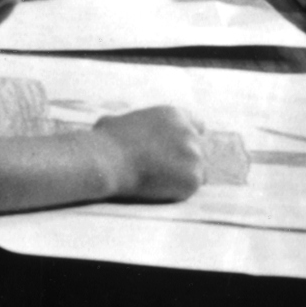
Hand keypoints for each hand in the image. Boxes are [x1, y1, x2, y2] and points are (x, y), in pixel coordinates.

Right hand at [93, 105, 208, 202]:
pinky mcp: (193, 178)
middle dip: (187, 160)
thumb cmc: (105, 142)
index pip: (197, 125)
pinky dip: (178, 190)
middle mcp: (189, 133)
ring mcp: (195, 155)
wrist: (106, 161)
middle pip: (200, 149)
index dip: (186, 139)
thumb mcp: (116, 121)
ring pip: (199, 170)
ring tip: (160, 182)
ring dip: (184, 176)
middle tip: (168, 171)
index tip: (177, 150)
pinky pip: (192, 187)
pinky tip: (159, 189)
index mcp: (173, 115)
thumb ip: (130, 124)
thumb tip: (116, 127)